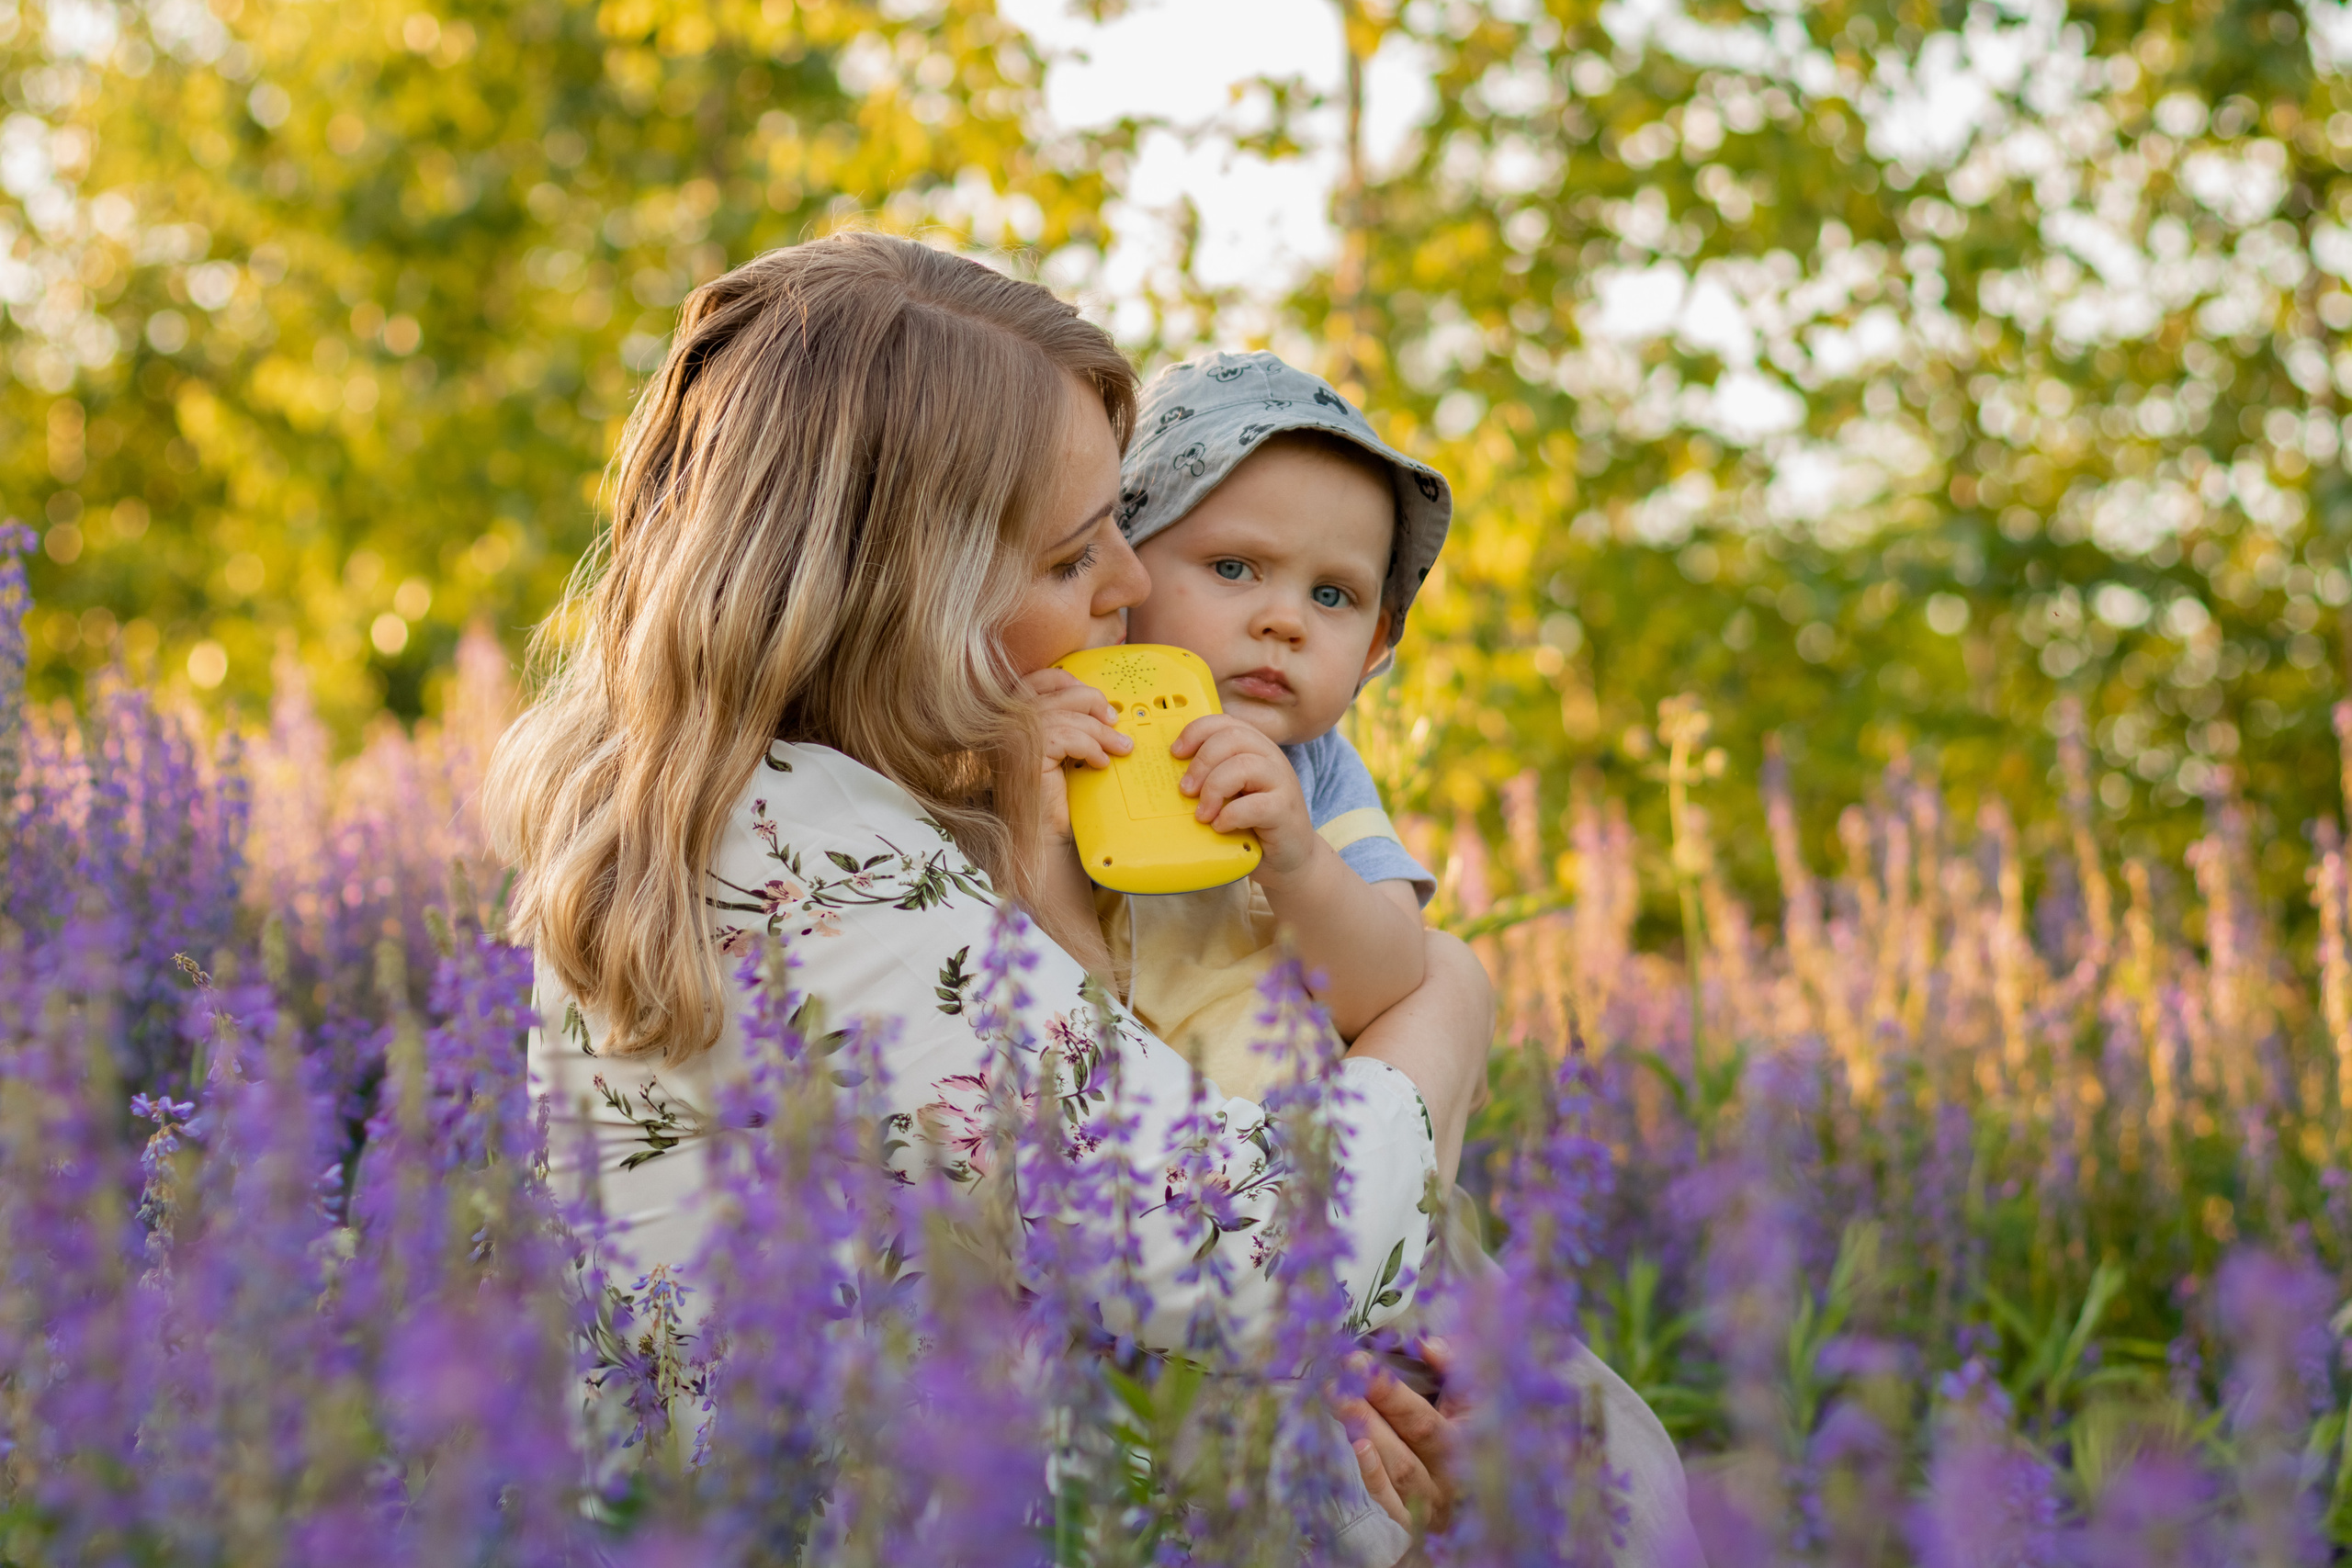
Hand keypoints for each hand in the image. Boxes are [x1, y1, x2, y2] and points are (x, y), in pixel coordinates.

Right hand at [1020, 669, 1129, 842]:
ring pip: (1067, 716)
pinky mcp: (1026, 756)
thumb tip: (1099, 704)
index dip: (1069, 682)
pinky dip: (1091, 747)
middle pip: (1055, 693)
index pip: (1037, 680)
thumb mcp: (1058, 749)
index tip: (1095, 702)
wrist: (1038, 838)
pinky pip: (1068, 737)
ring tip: (1119, 747)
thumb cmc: (1049, 797)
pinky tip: (1100, 762)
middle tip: (1113, 722)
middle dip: (1091, 702)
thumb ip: (1065, 722)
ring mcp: (1011, 738)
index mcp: (1008, 716)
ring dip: (1100, 731)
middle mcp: (1003, 723)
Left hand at [1167, 714, 1313, 875]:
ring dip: (1214, 788)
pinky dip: (1231, 815)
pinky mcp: (1285, 810)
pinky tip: (1221, 826)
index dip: (1196, 732)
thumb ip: (1211, 777)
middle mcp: (1270, 758)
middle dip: (1201, 762)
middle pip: (1232, 737)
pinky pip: (1255, 805)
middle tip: (1185, 790)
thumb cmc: (1251, 823)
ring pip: (1244, 765)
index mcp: (1253, 747)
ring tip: (1202, 814)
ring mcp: (1281, 782)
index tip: (1176, 753)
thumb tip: (1170, 772)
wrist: (1288, 856)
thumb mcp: (1230, 793)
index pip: (1224, 722)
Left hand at [1337, 1340, 1460, 1534]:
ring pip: (1403, 1467)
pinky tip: (1358, 1447)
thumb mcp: (1466, 1398)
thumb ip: (1452, 1365)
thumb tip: (1425, 1344)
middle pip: (1418, 1432)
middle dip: (1378, 1400)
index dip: (1393, 1386)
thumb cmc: (1460, 1436)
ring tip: (1338, 1400)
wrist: (1461, 1502)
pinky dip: (1377, 1478)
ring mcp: (1436, 1501)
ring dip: (1370, 1431)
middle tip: (1338, 1374)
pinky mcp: (1415, 1526)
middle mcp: (1456, 1469)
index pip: (1435, 1405)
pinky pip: (1395, 1504)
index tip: (1357, 1361)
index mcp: (1470, 1434)